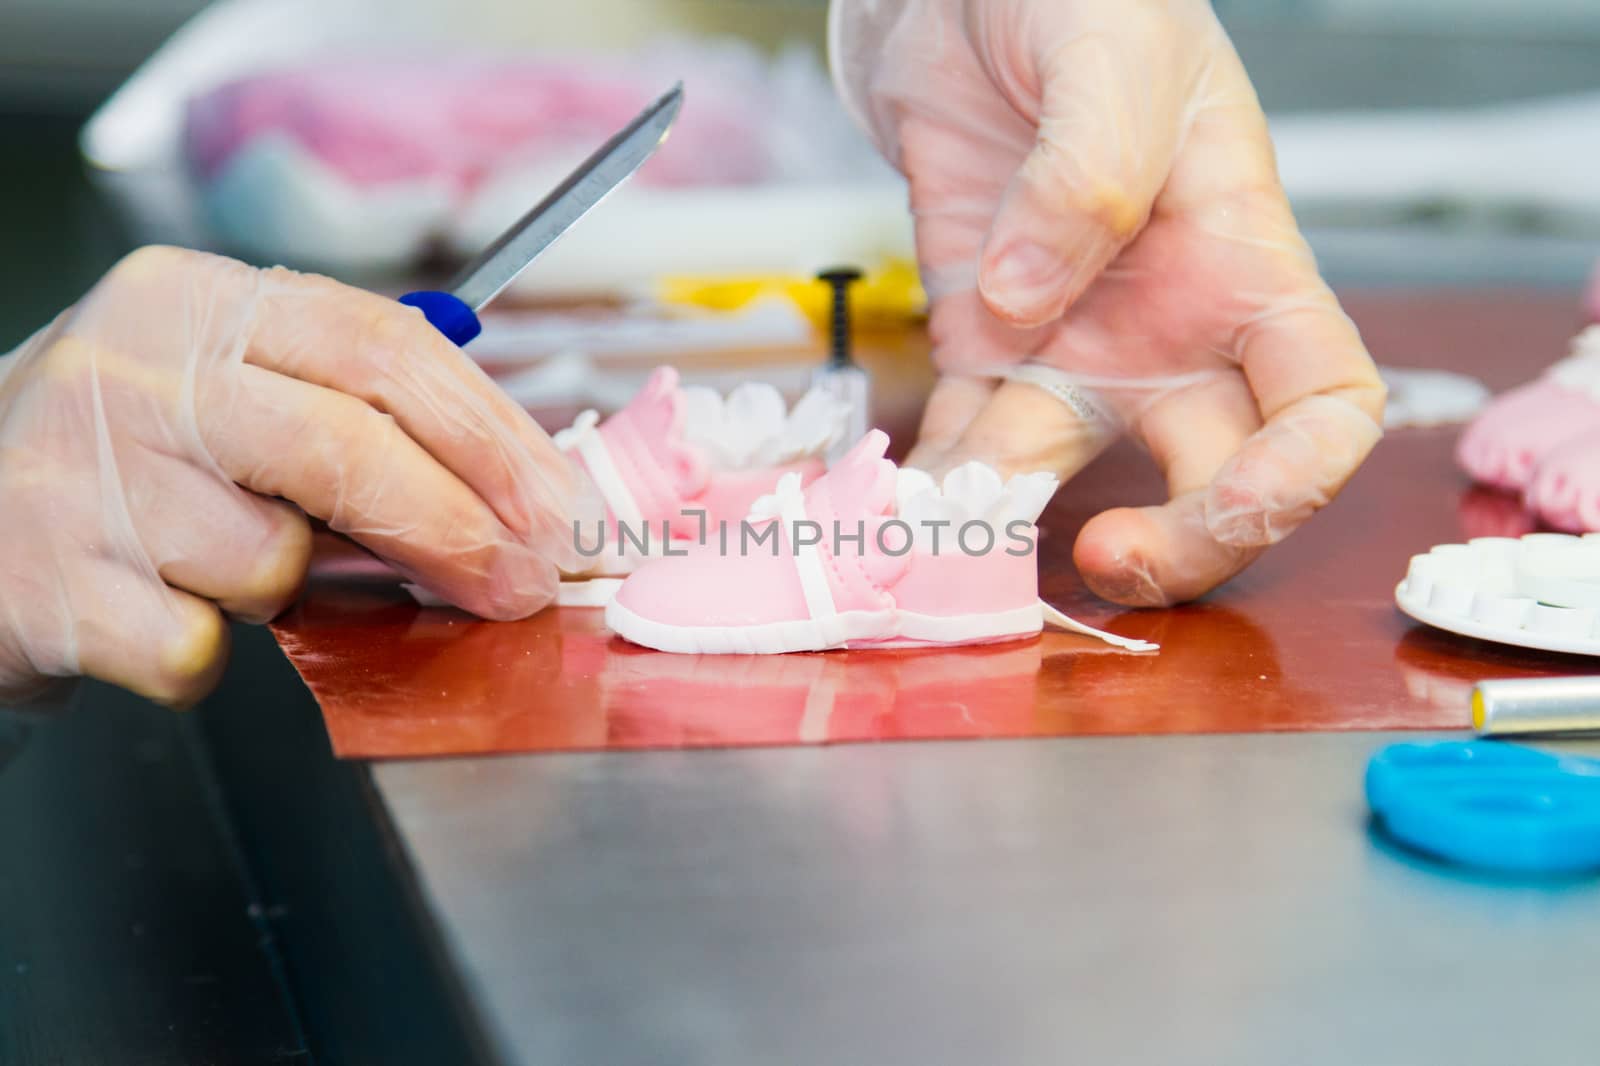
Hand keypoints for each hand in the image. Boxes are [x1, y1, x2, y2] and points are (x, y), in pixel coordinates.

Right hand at [0, 247, 595, 705]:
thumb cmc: (121, 467)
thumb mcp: (226, 400)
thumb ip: (351, 419)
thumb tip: (517, 494)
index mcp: (197, 302)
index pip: (385, 348)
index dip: (491, 434)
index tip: (557, 502)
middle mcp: (131, 366)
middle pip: (350, 445)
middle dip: (458, 527)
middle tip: (520, 583)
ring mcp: (75, 470)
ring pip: (269, 559)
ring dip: (285, 592)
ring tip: (215, 569)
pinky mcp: (43, 580)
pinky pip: (194, 647)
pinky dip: (203, 655)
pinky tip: (156, 616)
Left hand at [831, 0, 1384, 604]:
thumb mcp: (1108, 54)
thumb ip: (1087, 174)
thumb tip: (1027, 302)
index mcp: (1240, 261)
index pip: (1322, 404)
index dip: (1302, 476)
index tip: (1238, 503)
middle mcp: (1166, 329)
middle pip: (1210, 477)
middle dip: (1175, 547)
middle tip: (1102, 562)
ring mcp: (1069, 345)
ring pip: (1063, 471)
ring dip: (1010, 521)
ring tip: (946, 538)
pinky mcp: (978, 340)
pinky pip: (963, 435)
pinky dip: (933, 480)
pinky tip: (894, 504)